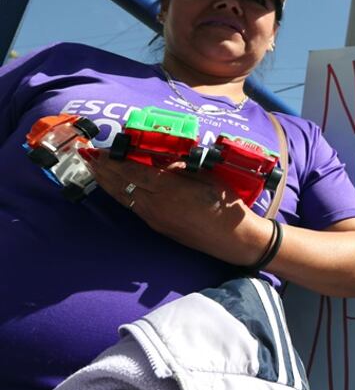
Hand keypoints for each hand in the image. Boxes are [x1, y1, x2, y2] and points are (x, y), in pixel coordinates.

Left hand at [81, 149, 266, 266]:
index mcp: (169, 189)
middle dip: (102, 170)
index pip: (133, 172)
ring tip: (93, 170)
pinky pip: (132, 207)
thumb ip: (182, 169)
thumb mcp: (208, 179)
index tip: (100, 151)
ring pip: (124, 197)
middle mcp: (156, 205)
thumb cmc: (226, 206)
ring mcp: (155, 218)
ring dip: (107, 183)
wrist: (233, 238)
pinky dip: (120, 194)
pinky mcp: (158, 226)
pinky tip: (116, 189)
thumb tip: (163, 162)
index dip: (113, 161)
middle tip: (86, 156)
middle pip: (122, 185)